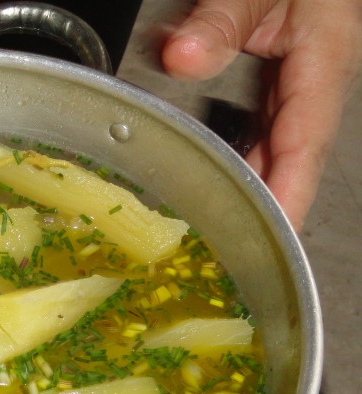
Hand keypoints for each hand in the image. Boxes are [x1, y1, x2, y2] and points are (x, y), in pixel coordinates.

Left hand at [161, 0, 361, 229]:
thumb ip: (221, 19)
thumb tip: (184, 58)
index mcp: (325, 58)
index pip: (305, 143)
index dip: (289, 194)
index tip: (273, 236)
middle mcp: (316, 77)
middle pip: (293, 157)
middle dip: (269, 208)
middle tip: (234, 256)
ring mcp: (300, 79)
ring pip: (277, 147)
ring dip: (253, 188)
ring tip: (220, 234)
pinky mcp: (280, 76)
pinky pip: (264, 130)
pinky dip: (242, 160)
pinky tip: (214, 182)